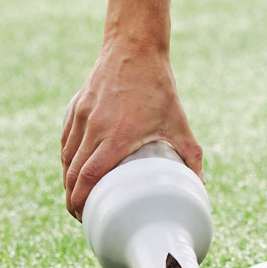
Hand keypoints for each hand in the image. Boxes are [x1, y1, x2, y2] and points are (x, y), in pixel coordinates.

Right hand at [61, 44, 201, 220]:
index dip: (81, 201)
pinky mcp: (75, 108)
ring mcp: (81, 117)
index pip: (89, 177)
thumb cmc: (159, 89)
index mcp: (117, 137)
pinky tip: (73, 170)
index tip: (84, 217)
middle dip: (72, 199)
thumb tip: (201, 185)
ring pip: (66, 158)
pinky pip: (65, 141)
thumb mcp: (180, 125)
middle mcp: (94, 129)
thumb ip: (191, 156)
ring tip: (78, 198)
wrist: (134, 50)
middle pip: (72, 174)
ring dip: (68, 181)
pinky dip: (67, 159)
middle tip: (82, 215)